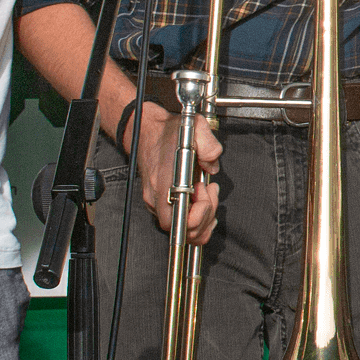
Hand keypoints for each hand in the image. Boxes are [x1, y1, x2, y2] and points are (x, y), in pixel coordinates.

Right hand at [134, 108, 222, 244]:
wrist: (147, 131)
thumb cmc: (168, 132)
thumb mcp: (195, 127)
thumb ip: (209, 145)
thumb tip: (213, 167)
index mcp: (164, 183)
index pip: (179, 221)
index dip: (199, 214)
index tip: (204, 189)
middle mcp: (157, 198)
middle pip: (186, 232)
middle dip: (206, 215)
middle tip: (209, 190)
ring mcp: (157, 203)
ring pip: (184, 230)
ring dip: (203, 217)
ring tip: (207, 193)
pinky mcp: (159, 203)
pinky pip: (180, 221)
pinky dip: (196, 215)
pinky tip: (202, 199)